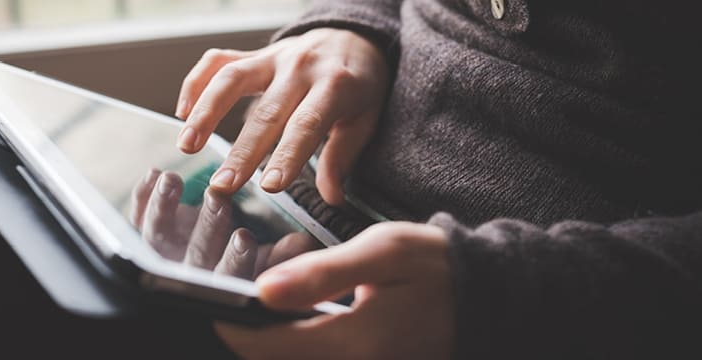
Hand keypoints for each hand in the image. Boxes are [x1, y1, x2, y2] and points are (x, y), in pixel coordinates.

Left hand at [130, 168, 322, 278]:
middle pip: (195, 253)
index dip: (235, 261)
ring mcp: (162, 254)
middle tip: (218, 198)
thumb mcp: (266, 261)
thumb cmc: (240, 258)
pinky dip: (144, 196)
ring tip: (173, 180)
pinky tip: (153, 175)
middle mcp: (188, 271)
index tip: (244, 237)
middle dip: (207, 226)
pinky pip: (138, 218)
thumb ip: (283, 255)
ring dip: (164, 207)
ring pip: (156, 236)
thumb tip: (301, 244)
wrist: (205, 247)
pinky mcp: (144, 235)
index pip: (228, 277)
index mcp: (222, 282)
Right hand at [175, 28, 389, 204]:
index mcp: (335, 85)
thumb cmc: (360, 84)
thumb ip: (343, 156)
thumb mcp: (366, 118)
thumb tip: (331, 198)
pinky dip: (196, 83)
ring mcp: (272, 57)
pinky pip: (217, 62)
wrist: (353, 36)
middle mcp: (300, 67)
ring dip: (205, 112)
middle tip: (224, 185)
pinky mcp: (252, 54)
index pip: (307, 124)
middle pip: (266, 112)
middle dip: (242, 151)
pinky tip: (183, 112)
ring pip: (231, 79)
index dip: (288, 155)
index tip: (270, 186)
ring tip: (187, 145)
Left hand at [214, 222, 453, 358]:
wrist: (489, 294)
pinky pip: (323, 359)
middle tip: (236, 304)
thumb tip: (264, 290)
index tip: (212, 308)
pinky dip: (302, 344)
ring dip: (278, 341)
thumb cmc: (437, 266)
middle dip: (253, 337)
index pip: (270, 348)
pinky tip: (302, 318)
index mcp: (353, 341)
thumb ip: (321, 274)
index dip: (234, 330)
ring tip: (266, 309)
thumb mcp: (380, 253)